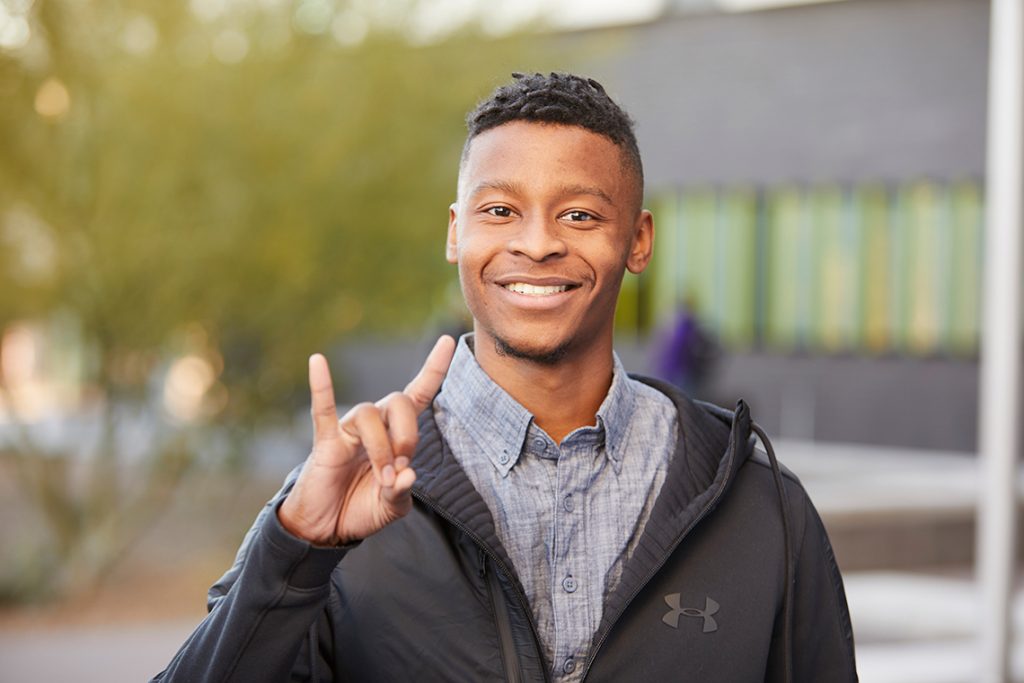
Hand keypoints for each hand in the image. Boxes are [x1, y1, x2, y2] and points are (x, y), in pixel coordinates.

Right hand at [278, 336, 455, 545]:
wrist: (325, 529)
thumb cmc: (360, 509)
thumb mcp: (392, 507)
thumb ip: (403, 492)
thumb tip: (408, 474)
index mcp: (395, 435)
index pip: (419, 393)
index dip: (434, 368)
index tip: (449, 340)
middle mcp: (375, 426)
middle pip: (399, 401)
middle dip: (408, 433)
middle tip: (402, 466)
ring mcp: (349, 431)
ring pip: (369, 414)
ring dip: (381, 448)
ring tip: (382, 478)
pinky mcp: (325, 442)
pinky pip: (323, 408)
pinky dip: (321, 385)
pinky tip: (318, 361)